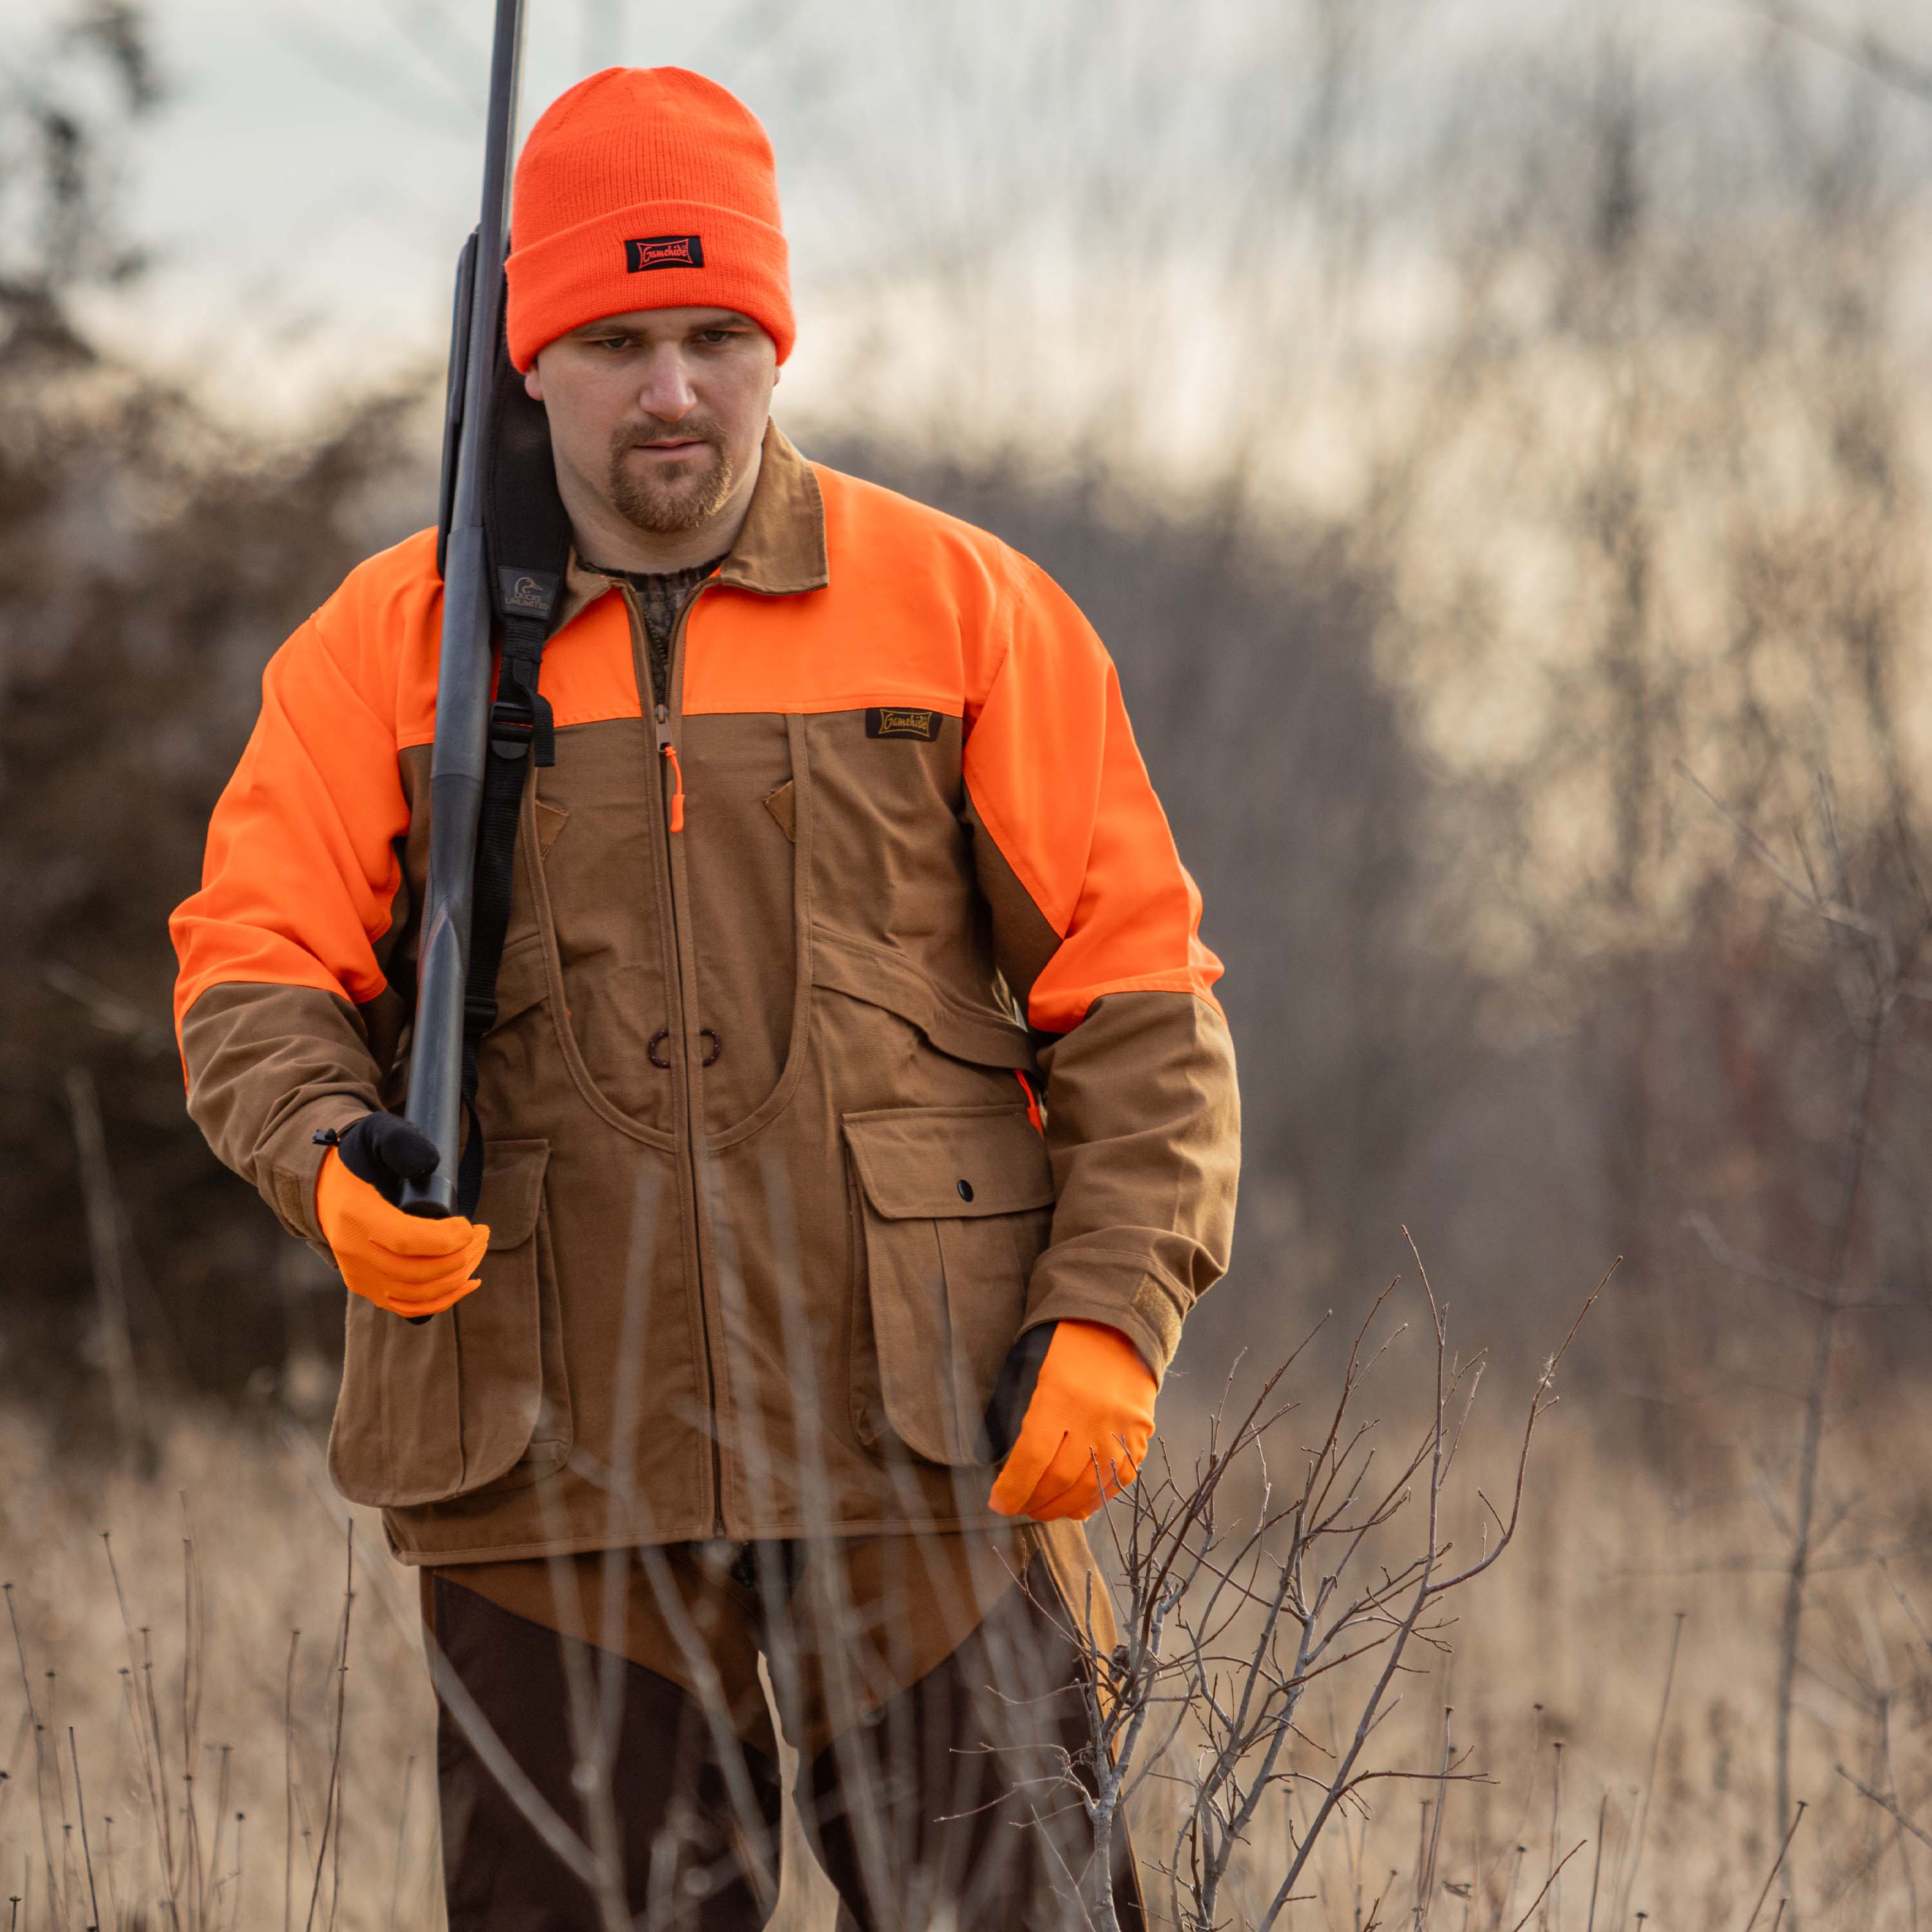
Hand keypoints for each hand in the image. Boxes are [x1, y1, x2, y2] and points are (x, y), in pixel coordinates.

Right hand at [312, 1114, 488, 1317]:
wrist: (326, 1185)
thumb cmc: (358, 1158)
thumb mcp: (376, 1135)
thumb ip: (401, 1141)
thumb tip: (428, 1163)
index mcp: (355, 1216)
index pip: (407, 1241)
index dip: (448, 1239)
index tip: (471, 1225)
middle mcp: (353, 1252)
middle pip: (418, 1272)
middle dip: (462, 1255)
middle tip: (483, 1234)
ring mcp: (358, 1275)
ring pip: (418, 1293)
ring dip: (458, 1276)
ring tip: (478, 1250)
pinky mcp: (366, 1288)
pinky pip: (407, 1307)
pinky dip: (442, 1300)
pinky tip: (468, 1282)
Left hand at [987, 1319, 1156, 1521]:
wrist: (1118, 1325)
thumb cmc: (1064, 1347)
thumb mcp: (1030, 1370)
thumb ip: (1018, 1416)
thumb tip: (1009, 1467)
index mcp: (1059, 1396)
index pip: (1032, 1459)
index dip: (1013, 1489)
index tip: (998, 1503)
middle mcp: (1093, 1417)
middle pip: (1060, 1480)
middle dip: (1034, 1502)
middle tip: (1019, 1506)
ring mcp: (1122, 1429)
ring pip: (1090, 1487)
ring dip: (1062, 1507)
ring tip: (1044, 1508)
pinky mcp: (1141, 1435)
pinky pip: (1119, 1480)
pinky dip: (1095, 1498)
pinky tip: (1076, 1503)